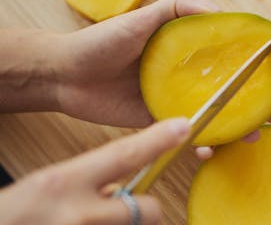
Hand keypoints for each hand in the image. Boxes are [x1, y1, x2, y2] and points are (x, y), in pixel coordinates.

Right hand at [0, 118, 189, 224]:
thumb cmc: (14, 216)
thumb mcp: (47, 187)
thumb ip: (87, 181)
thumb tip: (120, 188)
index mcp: (63, 183)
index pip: (123, 155)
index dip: (158, 140)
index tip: (183, 126)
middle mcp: (80, 215)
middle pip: (149, 209)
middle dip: (147, 209)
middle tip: (130, 206)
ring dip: (126, 224)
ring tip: (96, 220)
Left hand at [53, 0, 270, 158]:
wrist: (66, 74)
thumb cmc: (102, 41)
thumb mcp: (141, 17)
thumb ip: (177, 8)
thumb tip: (218, 10)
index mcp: (185, 51)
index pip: (227, 60)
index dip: (252, 69)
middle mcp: (183, 76)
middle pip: (227, 92)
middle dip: (253, 104)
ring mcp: (172, 101)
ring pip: (211, 116)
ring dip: (234, 128)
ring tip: (251, 136)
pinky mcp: (157, 122)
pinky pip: (184, 135)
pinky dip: (200, 144)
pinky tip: (208, 150)